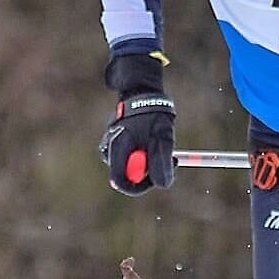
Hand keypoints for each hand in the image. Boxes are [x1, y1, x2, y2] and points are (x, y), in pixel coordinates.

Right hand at [100, 53, 175, 194]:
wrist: (142, 91)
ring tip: (158, 141)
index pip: (121, 182)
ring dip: (148, 161)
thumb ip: (161, 162)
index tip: (160, 179)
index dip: (141, 187)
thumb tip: (163, 186)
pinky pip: (132, 159)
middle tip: (170, 158)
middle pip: (127, 177)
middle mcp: (108, 150)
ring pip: (132, 168)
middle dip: (148, 172)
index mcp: (117, 148)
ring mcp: (110, 147)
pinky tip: (149, 138)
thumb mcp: (162, 137)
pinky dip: (144, 154)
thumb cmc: (153, 113)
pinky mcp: (115, 144)